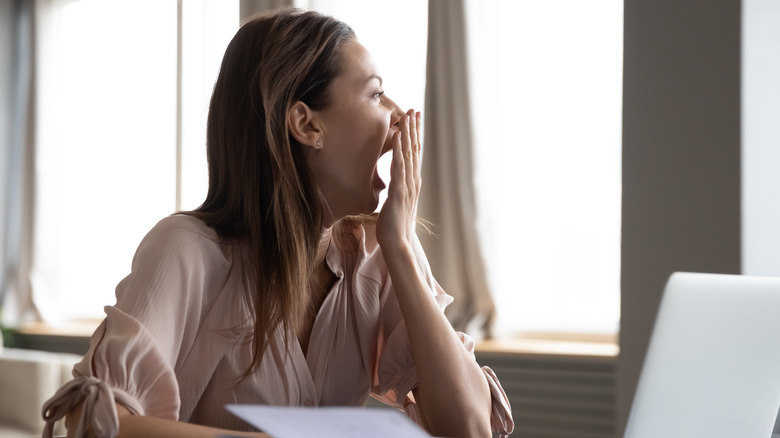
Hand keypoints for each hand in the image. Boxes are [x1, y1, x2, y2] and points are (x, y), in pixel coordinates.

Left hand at [376, 109, 421, 252]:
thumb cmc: (394, 225)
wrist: (397, 243)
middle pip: (414, 150)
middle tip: (414, 110)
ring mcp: (407, 185)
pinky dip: (399, 150)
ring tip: (407, 117)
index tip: (414, 121)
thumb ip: (397, 190)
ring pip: (409, 154)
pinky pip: (399, 167)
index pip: (414, 155)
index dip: (415, 137)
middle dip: (414, 129)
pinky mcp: (399, 191)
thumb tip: (395, 184)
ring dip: (408, 134)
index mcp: (411, 183)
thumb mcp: (396, 203)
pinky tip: (397, 137)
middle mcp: (413, 181)